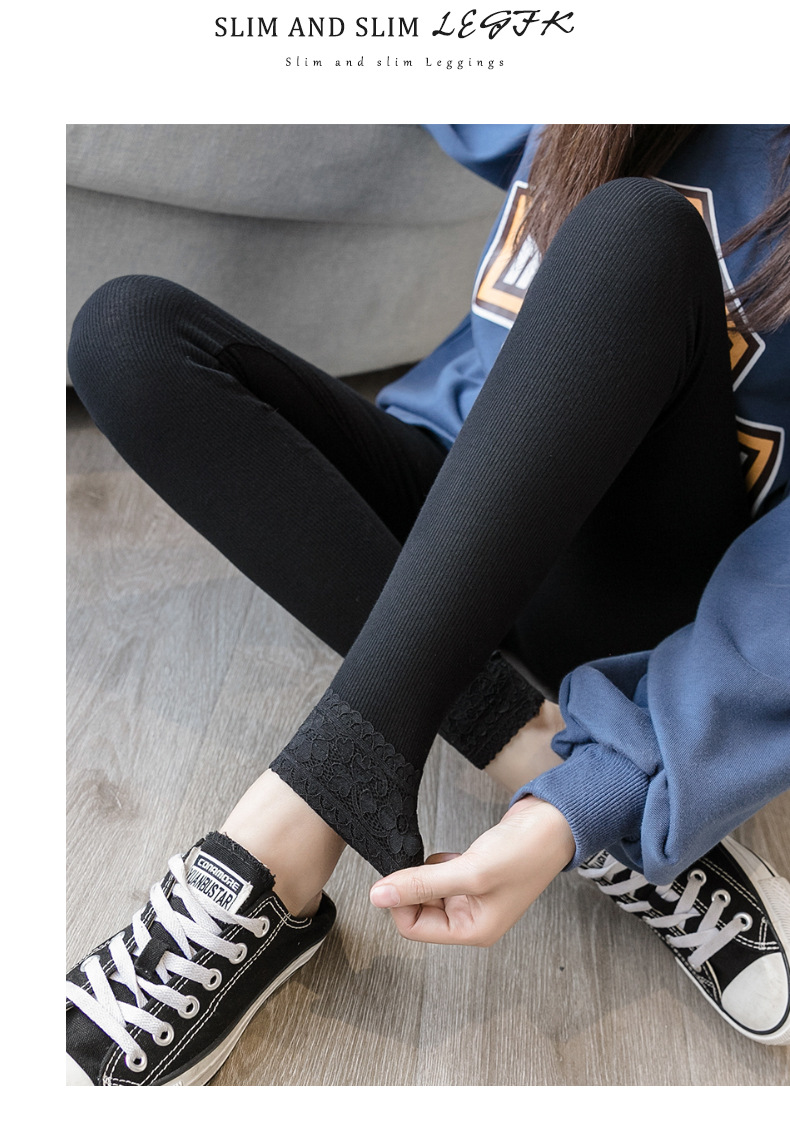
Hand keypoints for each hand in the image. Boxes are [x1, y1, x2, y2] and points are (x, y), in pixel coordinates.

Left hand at [369, 796, 574, 945]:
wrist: (554, 821)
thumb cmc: (525, 852)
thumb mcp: (469, 872)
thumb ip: (422, 884)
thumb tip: (378, 896)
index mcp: (473, 930)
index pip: (413, 928)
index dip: (400, 902)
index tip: (398, 874)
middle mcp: (472, 918)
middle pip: (417, 910)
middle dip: (414, 885)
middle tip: (423, 861)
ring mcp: (472, 896)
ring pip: (427, 890)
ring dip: (425, 872)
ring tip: (447, 857)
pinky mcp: (473, 873)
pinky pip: (440, 874)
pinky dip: (438, 861)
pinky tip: (455, 851)